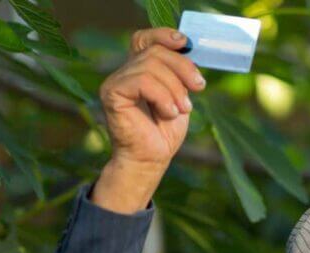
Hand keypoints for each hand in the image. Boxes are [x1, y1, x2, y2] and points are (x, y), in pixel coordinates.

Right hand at [93, 27, 206, 212]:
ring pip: (151, 66)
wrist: (150, 160)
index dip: (164, 35)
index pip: (145, 39)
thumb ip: (180, 74)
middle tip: (198, 88)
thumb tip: (189, 51)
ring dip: (175, 88)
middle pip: (155, 51)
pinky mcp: (112, 93)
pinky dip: (162, 96)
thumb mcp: (179, 97)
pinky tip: (168, 113)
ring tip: (182, 109)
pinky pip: (142, 81)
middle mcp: (124, 72)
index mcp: (139, 70)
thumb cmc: (163, 133)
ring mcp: (115, 81)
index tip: (185, 43)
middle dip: (182, 68)